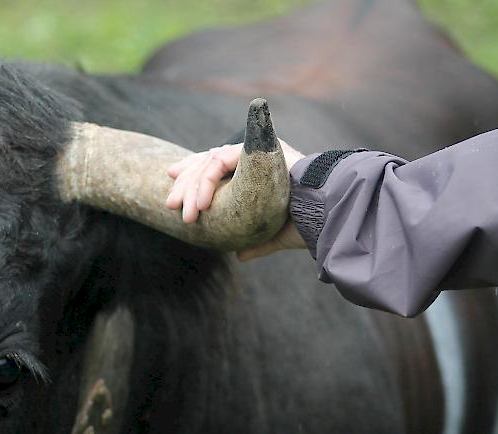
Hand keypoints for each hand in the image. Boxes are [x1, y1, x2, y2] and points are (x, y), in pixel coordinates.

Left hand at [165, 139, 306, 259]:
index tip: (175, 192)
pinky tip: (200, 202)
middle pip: (209, 162)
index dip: (195, 177)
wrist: (326, 216)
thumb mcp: (274, 235)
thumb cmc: (306, 223)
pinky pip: (221, 160)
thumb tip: (240, 255)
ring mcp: (256, 151)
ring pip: (211, 161)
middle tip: (170, 204)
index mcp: (257, 173)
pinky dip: (206, 180)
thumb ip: (257, 244)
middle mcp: (255, 158)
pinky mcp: (257, 149)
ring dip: (194, 187)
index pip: (218, 168)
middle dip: (187, 183)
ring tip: (186, 211)